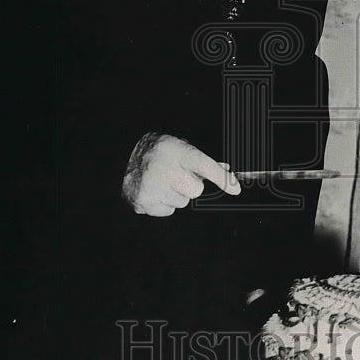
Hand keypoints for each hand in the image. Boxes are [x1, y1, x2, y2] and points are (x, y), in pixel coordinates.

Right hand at [122, 132, 240, 215]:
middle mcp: (162, 168)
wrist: (124, 155)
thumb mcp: (181, 148)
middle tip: (175, 174)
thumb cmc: (160, 151)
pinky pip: (167, 211)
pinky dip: (162, 203)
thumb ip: (204, 161)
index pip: (203, 164)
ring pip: (181, 202)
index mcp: (175, 151)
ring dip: (174, 194)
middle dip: (189, 185)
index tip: (236, 189)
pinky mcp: (141, 201)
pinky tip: (153, 189)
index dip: (221, 178)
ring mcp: (150, 186)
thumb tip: (228, 171)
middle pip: (195, 190)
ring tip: (161, 181)